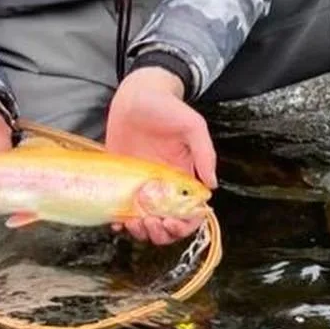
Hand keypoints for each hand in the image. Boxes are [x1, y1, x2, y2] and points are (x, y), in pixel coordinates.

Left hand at [104, 66, 216, 245]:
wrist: (136, 95)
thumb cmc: (166, 107)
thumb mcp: (192, 125)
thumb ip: (204, 153)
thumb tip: (212, 185)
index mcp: (183, 177)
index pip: (190, 213)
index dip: (185, 224)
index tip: (173, 221)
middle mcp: (163, 187)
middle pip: (167, 225)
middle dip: (161, 233)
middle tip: (151, 222)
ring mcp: (140, 186)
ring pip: (144, 223)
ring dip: (141, 232)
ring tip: (134, 222)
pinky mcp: (120, 182)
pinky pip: (121, 210)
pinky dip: (120, 223)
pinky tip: (117, 221)